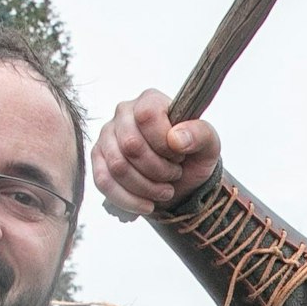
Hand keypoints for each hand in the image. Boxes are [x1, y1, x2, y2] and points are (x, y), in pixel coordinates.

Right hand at [91, 89, 221, 218]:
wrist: (180, 180)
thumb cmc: (192, 156)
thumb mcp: (209, 145)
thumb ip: (200, 134)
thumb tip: (176, 138)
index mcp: (150, 100)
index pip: (147, 116)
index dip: (165, 143)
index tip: (179, 155)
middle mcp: (123, 113)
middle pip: (131, 145)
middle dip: (158, 170)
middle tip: (174, 175)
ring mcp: (107, 136)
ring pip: (117, 167)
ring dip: (146, 187)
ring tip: (164, 191)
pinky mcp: (98, 159)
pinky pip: (103, 182)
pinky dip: (128, 200)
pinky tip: (147, 205)